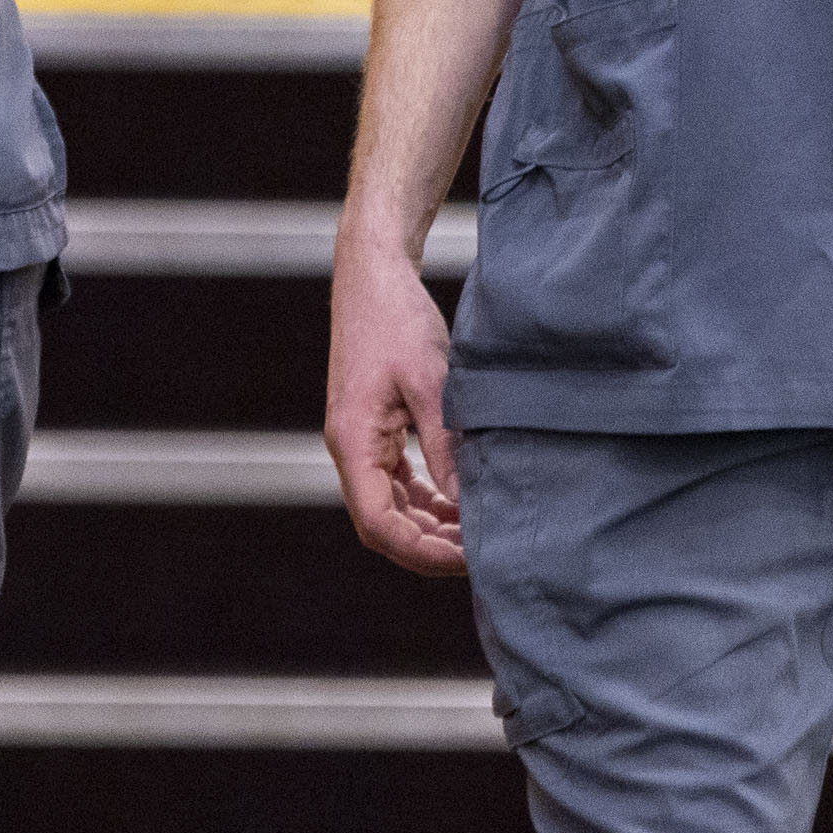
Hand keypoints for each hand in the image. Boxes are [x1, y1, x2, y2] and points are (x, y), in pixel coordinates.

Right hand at [324, 242, 468, 576]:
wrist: (374, 273)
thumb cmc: (397, 318)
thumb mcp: (432, 383)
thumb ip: (447, 448)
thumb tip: (470, 506)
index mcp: (353, 441)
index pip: (379, 524)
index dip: (422, 552)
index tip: (469, 559)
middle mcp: (349, 449)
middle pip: (383, 525)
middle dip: (430, 547)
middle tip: (482, 555)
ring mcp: (360, 441)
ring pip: (390, 507)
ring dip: (430, 526)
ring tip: (478, 533)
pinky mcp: (374, 430)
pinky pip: (397, 483)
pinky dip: (427, 500)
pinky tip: (461, 503)